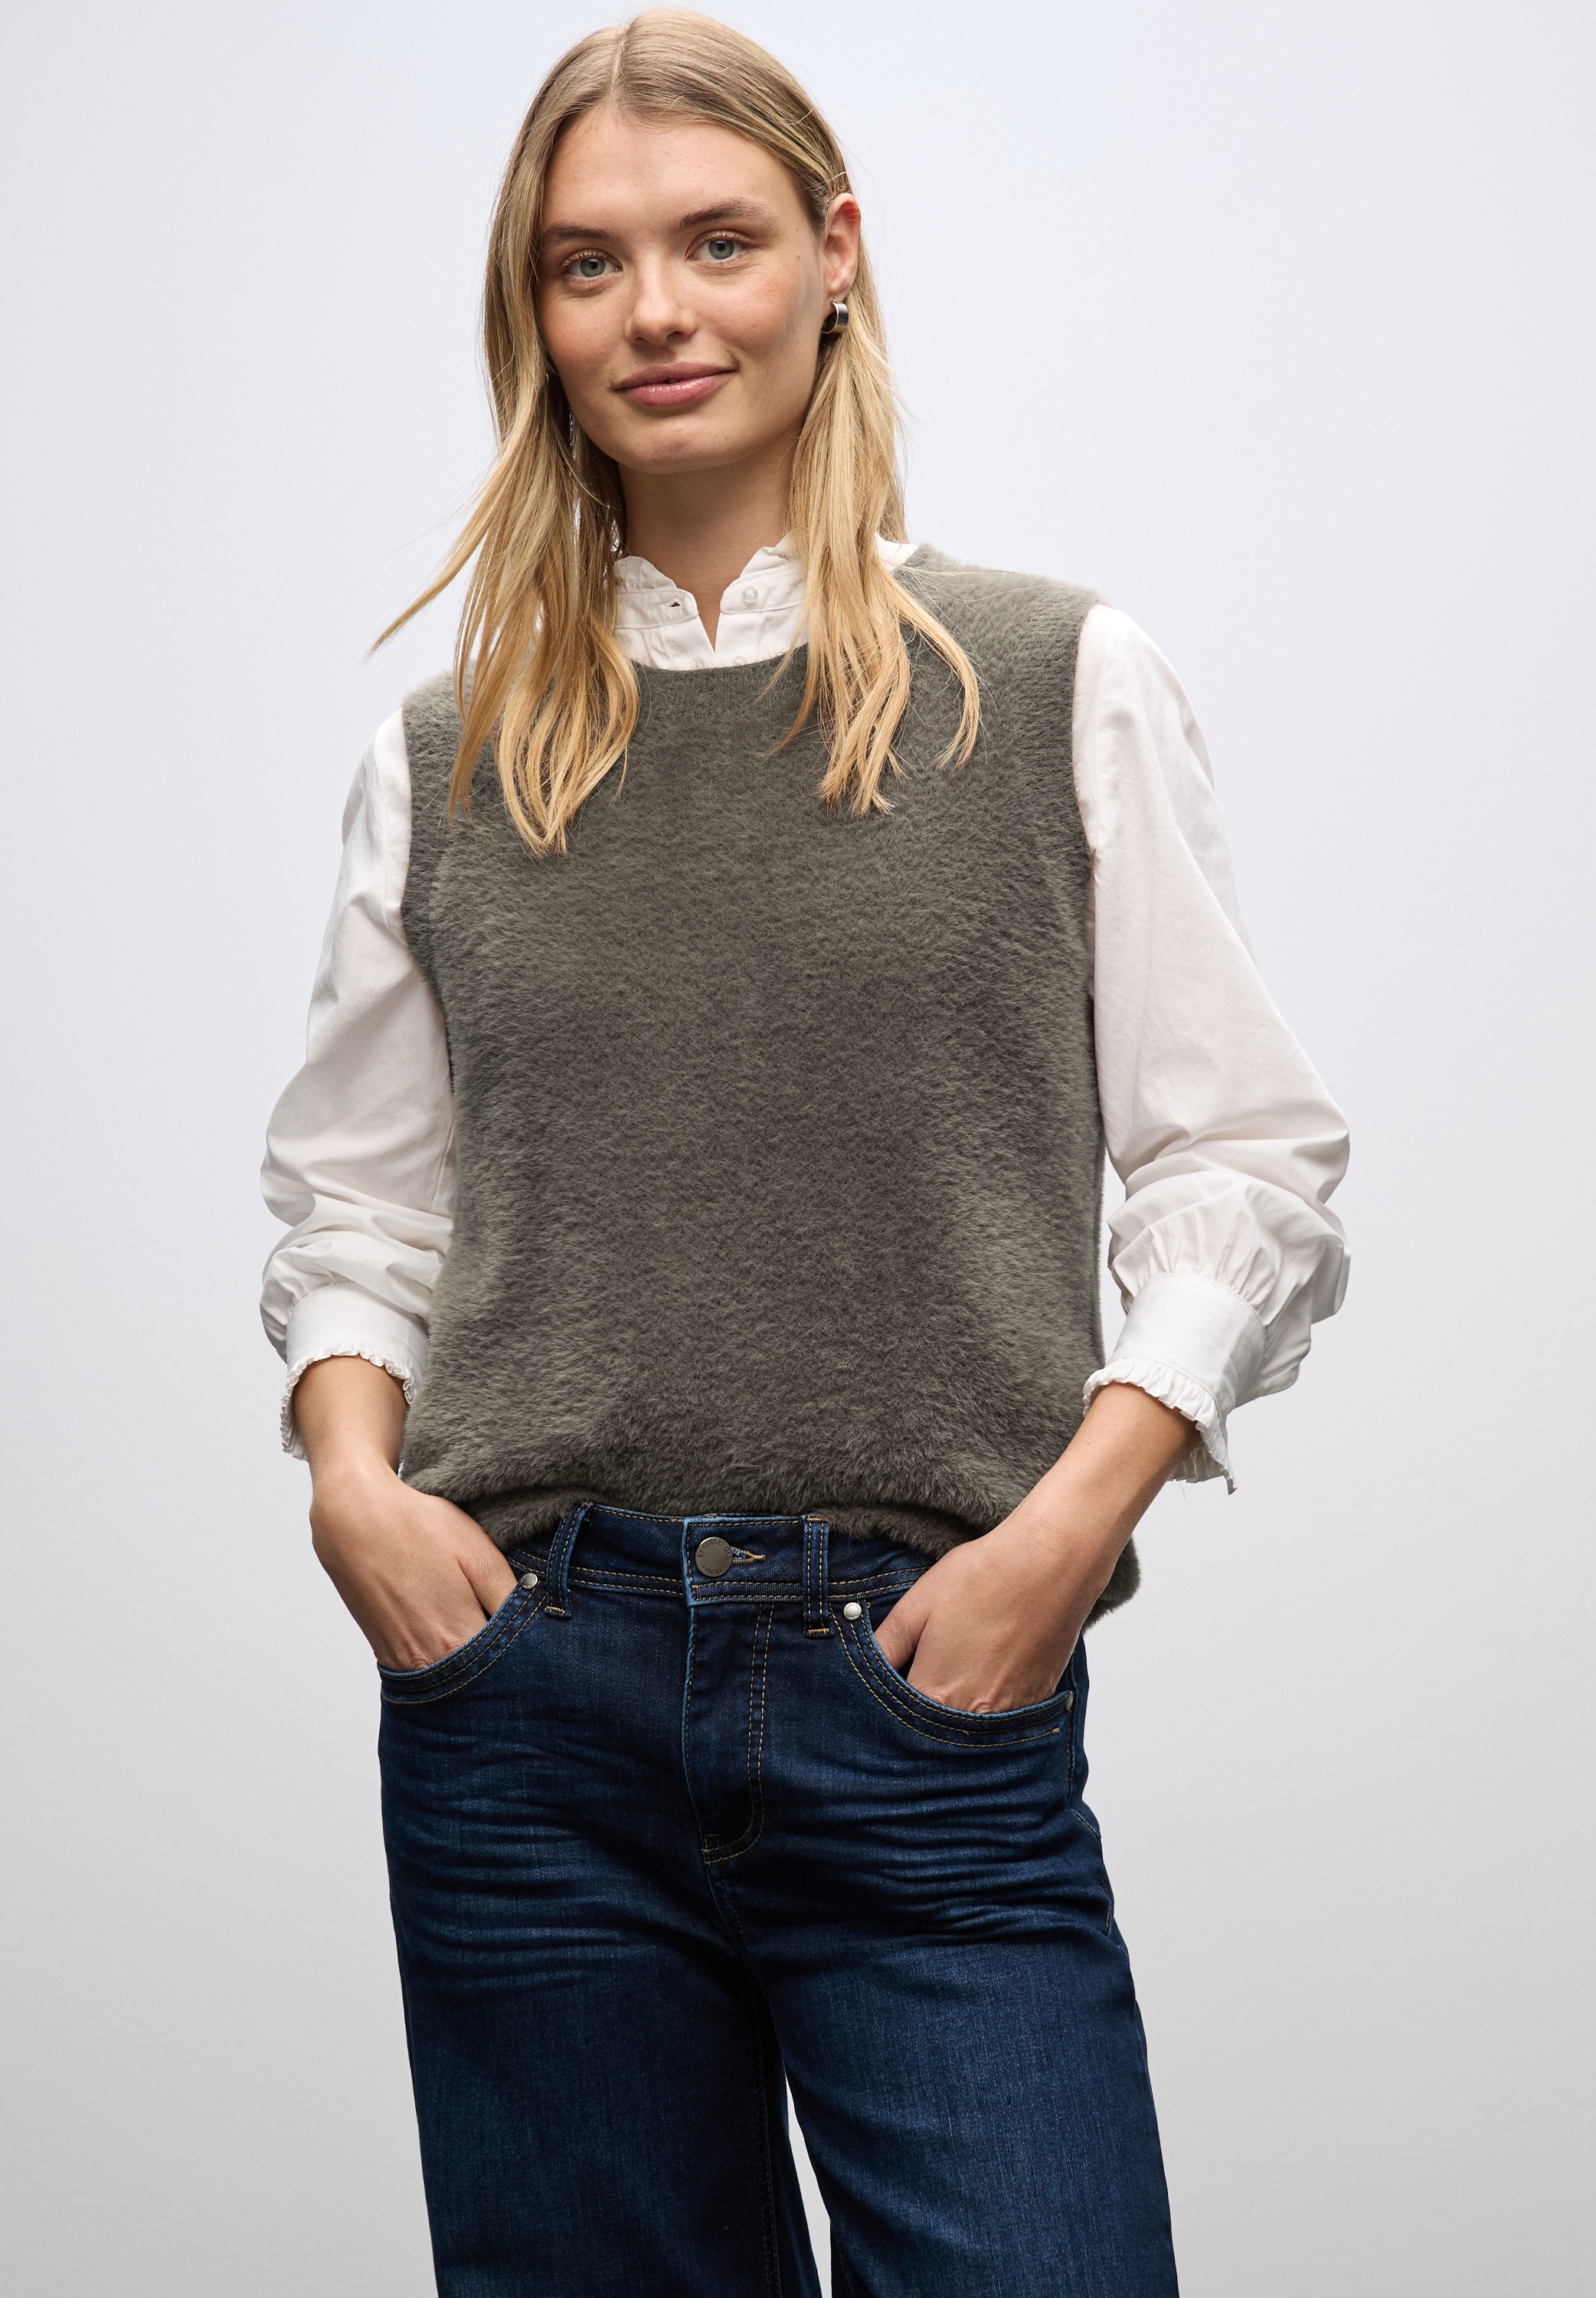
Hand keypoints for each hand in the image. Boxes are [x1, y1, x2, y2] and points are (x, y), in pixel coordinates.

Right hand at [295, 1356, 517, 1670]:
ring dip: (474, 1672)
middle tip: (525, 1656)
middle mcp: (427, 1660)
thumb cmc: (416, 1528)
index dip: (530, 1663)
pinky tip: (455, 1641)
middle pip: (480, 1685)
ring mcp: (401, 1661)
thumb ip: (510, 1595)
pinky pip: (424, 1674)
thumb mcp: (477, 1552)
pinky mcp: (384, 1654)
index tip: (545, 1655)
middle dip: (504, 1675)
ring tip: (491, 1646)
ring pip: (451, 1684)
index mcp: (457, 1637)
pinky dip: (445, 1666)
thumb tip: (541, 1621)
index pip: (508, 1671)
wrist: (351, 1519)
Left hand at [874, 1384, 1194, 1711]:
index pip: (896, 1724)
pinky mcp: (1036, 1704)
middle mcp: (972, 1716)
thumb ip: (882, 1647)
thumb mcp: (916, 1605)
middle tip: (919, 1686)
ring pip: (968, 1736)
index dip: (886, 1713)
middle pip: (933, 1738)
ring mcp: (1009, 1715)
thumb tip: (856, 1669)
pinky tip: (984, 1679)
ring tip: (954, 1681)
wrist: (1050, 1563)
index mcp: (935, 1693)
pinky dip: (987, 1712)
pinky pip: (1002, 1725)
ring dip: (954, 1719)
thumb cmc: (984, 1577)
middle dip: (919, 1722)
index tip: (887, 1696)